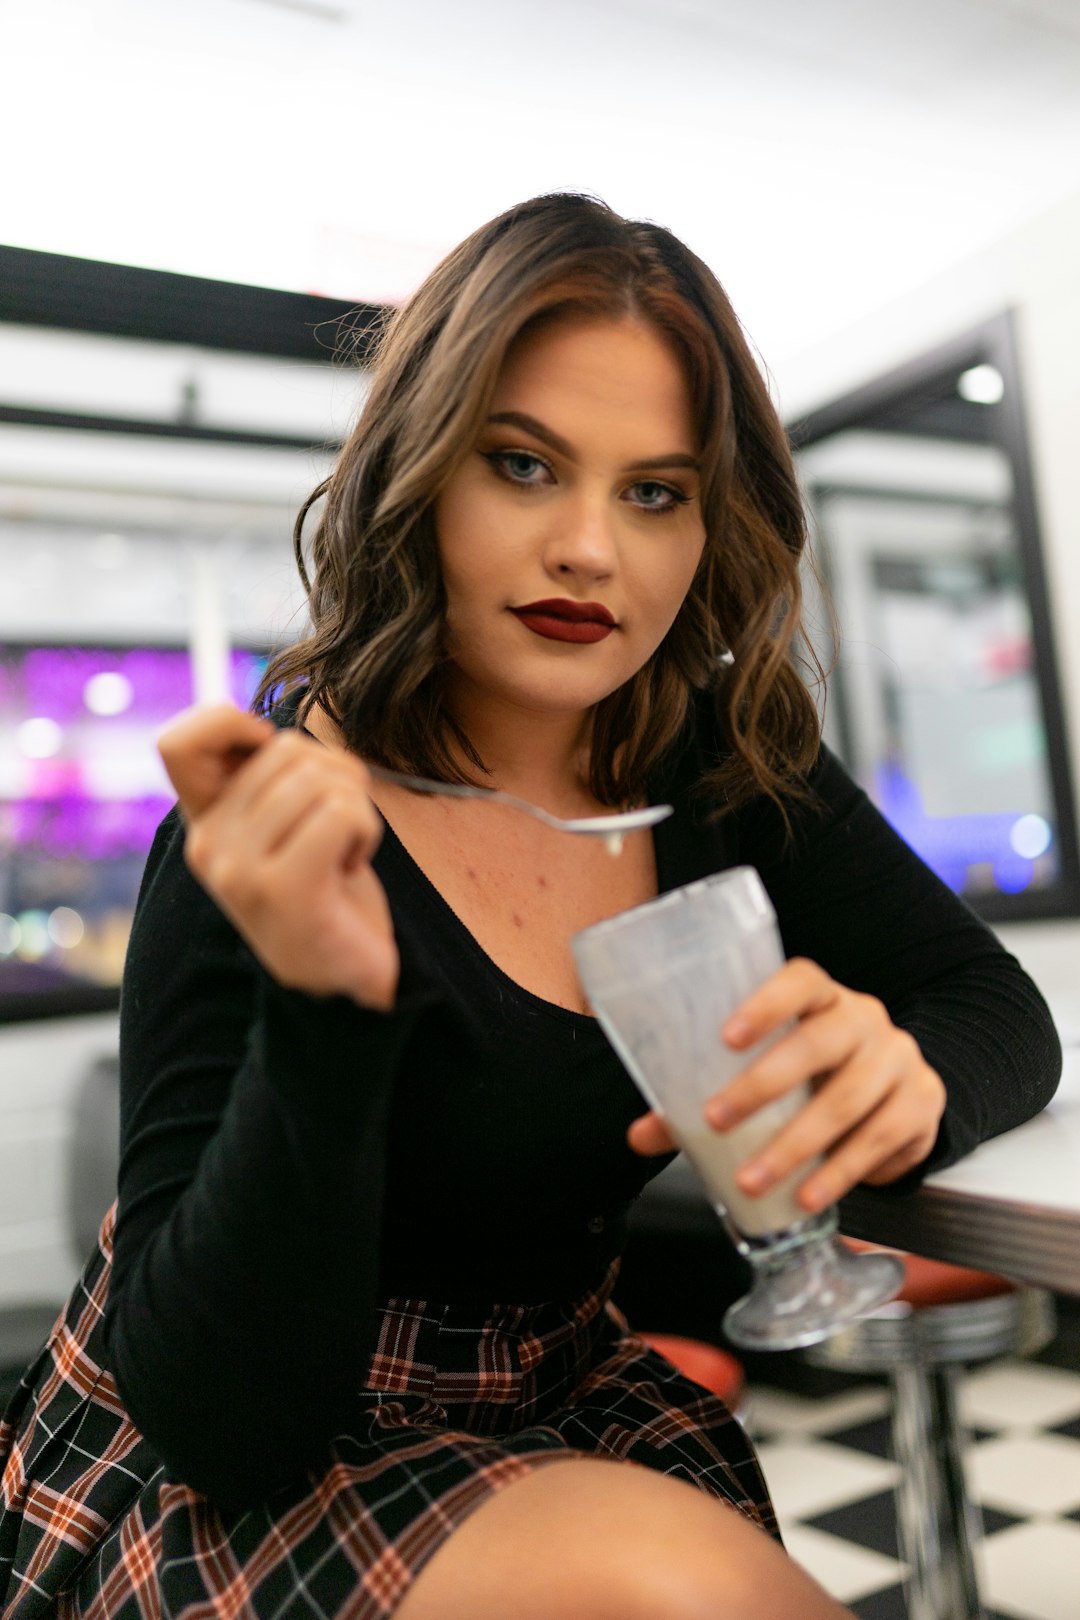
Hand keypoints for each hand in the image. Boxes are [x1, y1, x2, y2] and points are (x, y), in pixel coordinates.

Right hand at [158, 705, 398, 1009]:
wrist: (345, 981)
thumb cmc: (328, 893)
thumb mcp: (289, 827)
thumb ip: (273, 779)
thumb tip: (262, 726)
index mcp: (206, 824)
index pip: (179, 742)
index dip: (228, 721)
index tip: (272, 753)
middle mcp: (209, 845)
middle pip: (287, 749)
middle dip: (335, 777)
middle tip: (338, 831)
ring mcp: (239, 869)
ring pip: (320, 780)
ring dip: (356, 809)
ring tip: (343, 854)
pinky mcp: (282, 889)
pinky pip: (342, 813)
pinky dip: (367, 832)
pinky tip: (351, 868)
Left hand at [626, 957, 945, 1213]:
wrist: (899, 1094)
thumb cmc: (815, 1076)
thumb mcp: (768, 1074)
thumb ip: (705, 1096)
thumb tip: (641, 1134)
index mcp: (822, 997)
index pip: (801, 980)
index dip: (766, 1003)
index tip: (726, 1038)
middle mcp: (864, 1019)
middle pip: (819, 1042)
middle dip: (763, 1085)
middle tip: (716, 1120)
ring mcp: (898, 1059)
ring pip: (848, 1098)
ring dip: (795, 1145)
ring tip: (751, 1179)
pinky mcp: (922, 1103)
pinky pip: (879, 1139)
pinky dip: (839, 1172)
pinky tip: (808, 1196)